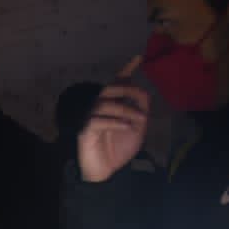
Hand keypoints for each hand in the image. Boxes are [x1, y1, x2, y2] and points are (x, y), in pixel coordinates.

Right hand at [78, 55, 148, 183]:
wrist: (107, 171)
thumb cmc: (119, 148)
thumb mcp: (137, 127)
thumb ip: (140, 109)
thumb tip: (143, 94)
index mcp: (113, 106)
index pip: (117, 84)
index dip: (126, 70)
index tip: (138, 57)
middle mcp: (99, 109)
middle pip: (109, 89)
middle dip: (127, 90)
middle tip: (142, 99)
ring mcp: (90, 120)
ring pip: (104, 104)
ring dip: (125, 110)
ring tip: (140, 121)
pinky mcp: (85, 132)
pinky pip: (98, 121)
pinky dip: (116, 122)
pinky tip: (127, 128)